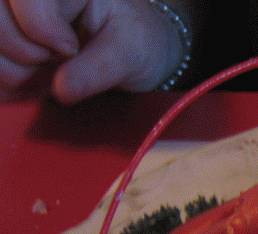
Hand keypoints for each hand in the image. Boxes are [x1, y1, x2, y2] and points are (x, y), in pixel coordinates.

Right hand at [0, 0, 186, 103]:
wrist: (128, 50)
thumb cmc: (133, 40)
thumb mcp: (131, 51)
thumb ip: (99, 68)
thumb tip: (62, 88)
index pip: (28, 1)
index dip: (42, 31)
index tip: (71, 48)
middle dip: (25, 55)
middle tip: (58, 63)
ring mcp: (9, 14)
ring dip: (15, 73)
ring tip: (48, 73)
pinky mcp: (3, 39)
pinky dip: (6, 84)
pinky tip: (33, 81)